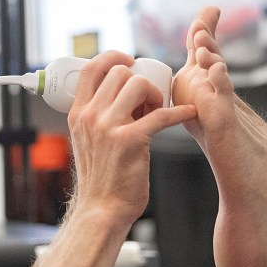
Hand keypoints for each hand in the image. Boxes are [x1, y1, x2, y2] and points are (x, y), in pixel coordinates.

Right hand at [66, 51, 196, 222]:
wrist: (102, 209)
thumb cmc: (101, 178)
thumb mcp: (86, 140)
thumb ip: (96, 118)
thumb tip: (117, 95)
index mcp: (77, 113)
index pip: (90, 68)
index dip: (112, 57)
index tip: (129, 61)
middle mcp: (89, 116)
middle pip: (119, 72)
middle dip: (140, 80)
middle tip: (149, 100)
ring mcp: (108, 127)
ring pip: (139, 85)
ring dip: (156, 94)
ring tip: (159, 111)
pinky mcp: (131, 140)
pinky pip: (162, 114)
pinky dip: (180, 112)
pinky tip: (189, 114)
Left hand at [172, 6, 227, 141]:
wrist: (222, 149)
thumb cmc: (202, 120)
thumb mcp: (184, 92)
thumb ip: (176, 72)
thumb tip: (159, 61)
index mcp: (199, 73)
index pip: (200, 45)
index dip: (203, 26)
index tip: (211, 8)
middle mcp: (211, 79)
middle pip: (209, 51)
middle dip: (204, 36)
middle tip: (200, 24)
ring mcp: (219, 94)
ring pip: (217, 68)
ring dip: (210, 54)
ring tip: (201, 45)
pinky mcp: (224, 112)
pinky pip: (223, 94)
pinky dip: (220, 81)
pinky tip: (216, 71)